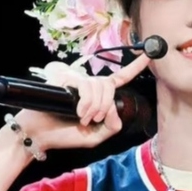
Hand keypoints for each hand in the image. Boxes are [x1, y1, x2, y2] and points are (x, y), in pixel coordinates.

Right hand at [15, 53, 151, 150]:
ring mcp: (77, 81)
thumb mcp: (97, 136)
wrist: (41, 136)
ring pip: (100, 87)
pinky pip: (86, 87)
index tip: (150, 54)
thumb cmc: (66, 135)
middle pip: (110, 86)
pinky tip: (77, 113)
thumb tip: (114, 106)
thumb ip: (113, 125)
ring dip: (94, 108)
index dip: (135, 67)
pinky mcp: (66, 79)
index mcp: (98, 97)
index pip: (119, 79)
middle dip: (105, 106)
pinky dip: (86, 104)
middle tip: (92, 120)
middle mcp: (89, 86)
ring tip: (82, 119)